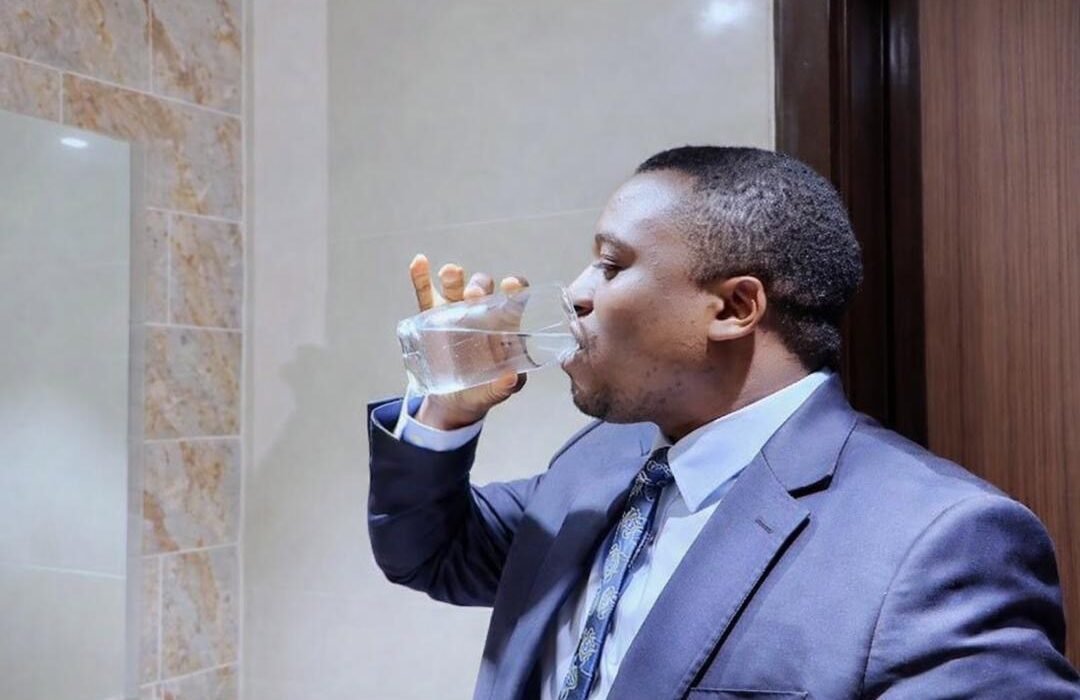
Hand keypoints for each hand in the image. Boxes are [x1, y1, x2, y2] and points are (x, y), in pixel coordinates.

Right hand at [408, 254, 528, 429]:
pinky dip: (421, 277)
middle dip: (479, 286)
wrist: (454, 402)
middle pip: (482, 288)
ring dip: (453, 277)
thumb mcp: (496, 392)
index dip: (514, 288)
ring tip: (451, 273)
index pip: (513, 299)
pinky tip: (420, 262)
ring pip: (454, 287)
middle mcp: (480, 313)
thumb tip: (511, 378)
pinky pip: (425, 294)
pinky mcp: (431, 319)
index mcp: (503, 325)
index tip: (511, 284)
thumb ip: (505, 385)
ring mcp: (454, 313)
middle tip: (473, 295)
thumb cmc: (483, 390)